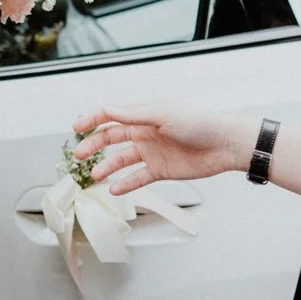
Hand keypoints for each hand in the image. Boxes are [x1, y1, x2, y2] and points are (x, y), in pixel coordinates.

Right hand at [71, 103, 257, 194]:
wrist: (224, 145)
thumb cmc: (199, 124)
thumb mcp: (163, 114)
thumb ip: (133, 114)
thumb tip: (107, 110)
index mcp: (143, 114)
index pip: (111, 115)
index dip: (92, 120)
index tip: (76, 128)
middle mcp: (144, 132)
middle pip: (111, 138)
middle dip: (94, 145)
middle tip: (79, 155)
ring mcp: (151, 152)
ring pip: (121, 160)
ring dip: (107, 167)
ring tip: (95, 176)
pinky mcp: (160, 170)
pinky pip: (137, 177)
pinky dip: (125, 183)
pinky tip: (114, 189)